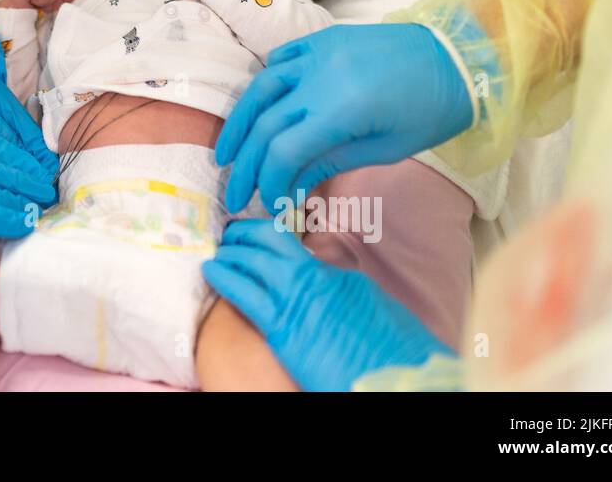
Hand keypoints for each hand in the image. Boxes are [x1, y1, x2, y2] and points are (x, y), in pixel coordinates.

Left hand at [204, 220, 451, 390]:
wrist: (399, 379)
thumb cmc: (397, 357)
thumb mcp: (377, 315)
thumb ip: (350, 298)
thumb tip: (337, 293)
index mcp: (343, 277)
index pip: (300, 247)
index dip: (274, 238)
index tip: (260, 235)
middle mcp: (319, 279)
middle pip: (273, 240)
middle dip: (247, 232)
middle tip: (231, 231)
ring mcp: (300, 300)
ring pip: (254, 261)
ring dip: (232, 251)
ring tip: (219, 248)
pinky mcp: (283, 329)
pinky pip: (244, 294)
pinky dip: (225, 277)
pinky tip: (211, 270)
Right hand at [216, 24, 473, 211]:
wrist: (458, 58)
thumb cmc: (431, 113)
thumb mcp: (384, 150)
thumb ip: (329, 163)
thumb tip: (289, 186)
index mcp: (343, 111)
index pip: (284, 151)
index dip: (268, 181)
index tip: (267, 204)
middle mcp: (320, 78)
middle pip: (264, 125)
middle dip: (245, 164)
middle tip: (234, 194)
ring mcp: (317, 53)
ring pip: (260, 88)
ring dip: (238, 123)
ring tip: (226, 153)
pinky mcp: (322, 39)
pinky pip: (279, 60)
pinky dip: (263, 85)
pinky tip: (255, 109)